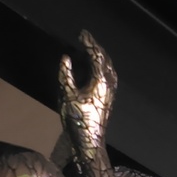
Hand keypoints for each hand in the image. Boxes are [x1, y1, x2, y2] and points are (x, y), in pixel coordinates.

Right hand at [58, 32, 115, 147]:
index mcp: (101, 80)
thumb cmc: (78, 121)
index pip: (96, 55)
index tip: (81, 33)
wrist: (90, 142)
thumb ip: (65, 75)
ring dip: (98, 55)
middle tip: (84, 37)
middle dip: (94, 46)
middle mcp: (109, 82)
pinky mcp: (109, 96)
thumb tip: (66, 58)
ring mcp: (111, 90)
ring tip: (88, 48)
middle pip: (104, 58)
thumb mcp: (67, 97)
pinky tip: (93, 67)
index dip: (88, 42)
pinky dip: (100, 65)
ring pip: (107, 66)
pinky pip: (107, 73)